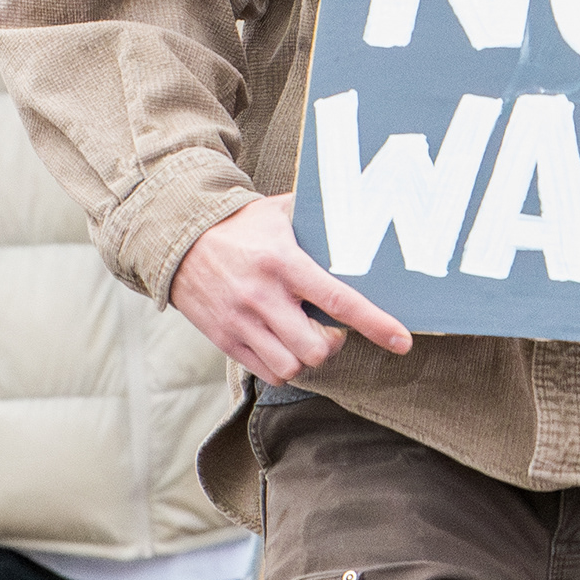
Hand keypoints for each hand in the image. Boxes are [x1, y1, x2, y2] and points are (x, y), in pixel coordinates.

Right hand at [167, 194, 412, 382]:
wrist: (177, 239)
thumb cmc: (240, 226)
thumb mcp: (279, 212)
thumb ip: (319, 216)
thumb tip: (366, 206)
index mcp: (283, 263)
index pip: (339, 300)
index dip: (375, 324)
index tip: (402, 341)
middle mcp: (262, 296)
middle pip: (316, 348)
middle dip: (332, 345)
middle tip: (330, 330)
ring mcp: (241, 321)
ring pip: (293, 366)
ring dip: (308, 358)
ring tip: (304, 337)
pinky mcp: (225, 339)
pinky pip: (268, 372)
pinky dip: (284, 367)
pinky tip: (283, 345)